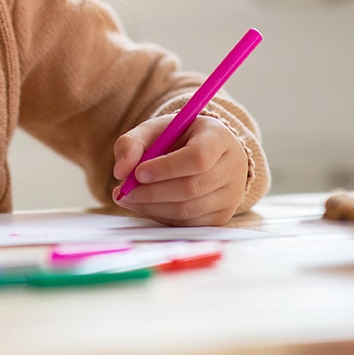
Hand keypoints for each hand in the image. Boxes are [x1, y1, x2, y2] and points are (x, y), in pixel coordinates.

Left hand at [111, 114, 247, 226]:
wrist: (206, 152)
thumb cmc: (179, 139)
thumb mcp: (156, 130)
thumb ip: (132, 143)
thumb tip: (120, 171)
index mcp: (218, 137)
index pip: (197, 158)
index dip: (166, 168)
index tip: (138, 172)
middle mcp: (233, 167)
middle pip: (192, 187)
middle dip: (152, 192)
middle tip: (124, 191)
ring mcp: (231, 195)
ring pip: (188, 210)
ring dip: (152, 207)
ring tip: (128, 198)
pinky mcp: (222, 216)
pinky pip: (188, 224)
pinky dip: (162, 217)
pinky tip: (146, 206)